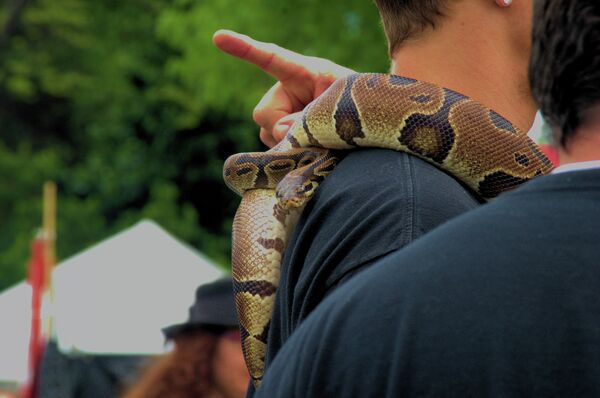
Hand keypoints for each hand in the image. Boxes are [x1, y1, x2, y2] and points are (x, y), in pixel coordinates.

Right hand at [213, 30, 354, 146]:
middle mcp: (284, 93)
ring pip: (268, 134)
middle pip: (264, 113)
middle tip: (312, 132)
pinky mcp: (281, 137)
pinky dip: (289, 153)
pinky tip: (309, 149)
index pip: (269, 58)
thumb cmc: (355, 105)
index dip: (244, 48)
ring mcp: (280, 116)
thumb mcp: (341, 102)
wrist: (361, 125)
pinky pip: (274, 149)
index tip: (218, 37)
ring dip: (290, 142)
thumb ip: (312, 112)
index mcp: (301, 72)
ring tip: (319, 138)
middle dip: (283, 127)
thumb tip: (283, 132)